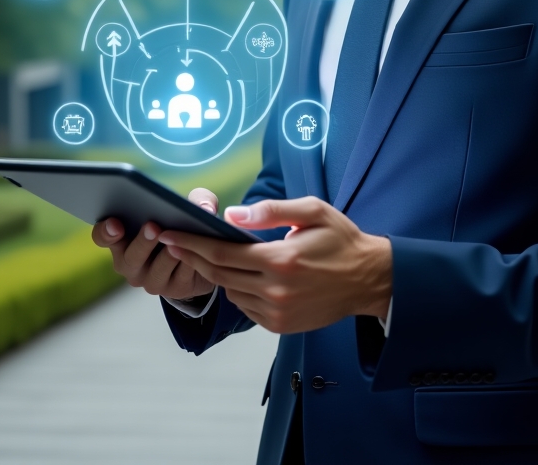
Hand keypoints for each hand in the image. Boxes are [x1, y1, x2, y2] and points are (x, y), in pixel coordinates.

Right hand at [91, 187, 218, 299]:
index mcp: (123, 239)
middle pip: (131, 256)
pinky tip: (196, 254)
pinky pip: (180, 277)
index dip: (106, 230)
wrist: (200, 259)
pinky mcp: (174, 289)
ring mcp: (151, 279)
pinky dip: (188, 263)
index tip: (115, 223)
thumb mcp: (186, 208)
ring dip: (167, 255)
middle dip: (143, 241)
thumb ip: (194, 199)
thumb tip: (205, 207)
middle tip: (153, 227)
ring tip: (176, 244)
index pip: (102, 236)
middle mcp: (131, 263)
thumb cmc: (183, 225)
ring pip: (157, 270)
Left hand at [158, 197, 391, 333]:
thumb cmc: (341, 239)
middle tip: (172, 242)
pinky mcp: (280, 325)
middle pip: (219, 275)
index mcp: (281, 259)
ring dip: (216, 275)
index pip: (222, 253)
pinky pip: (246, 307)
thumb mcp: (312, 211)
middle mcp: (276, 290)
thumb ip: (271, 211)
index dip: (191, 243)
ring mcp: (277, 312)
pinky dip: (237, 291)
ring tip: (206, 256)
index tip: (168, 233)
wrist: (369, 279)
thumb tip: (231, 215)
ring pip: (230, 292)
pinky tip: (240, 276)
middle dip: (192, 257)